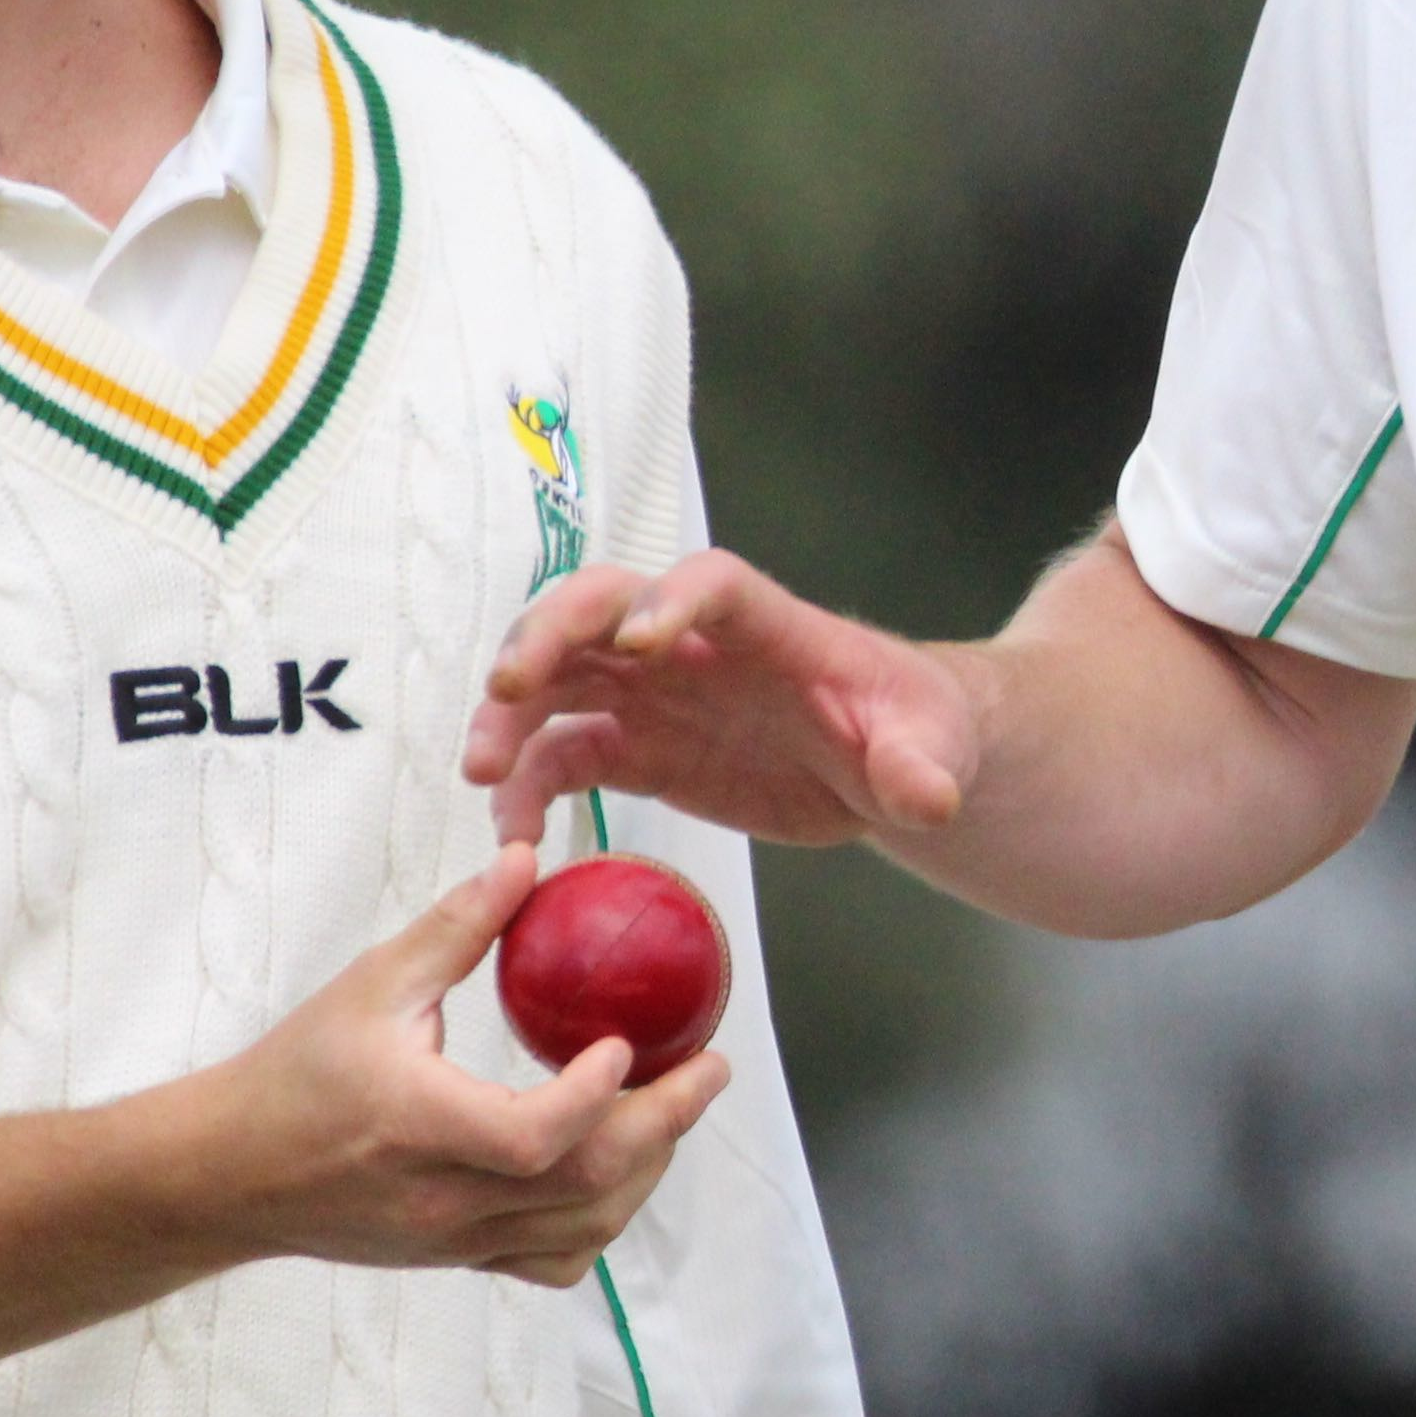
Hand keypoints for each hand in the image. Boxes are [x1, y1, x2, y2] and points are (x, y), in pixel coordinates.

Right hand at [171, 845, 725, 1285]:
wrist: (230, 1173)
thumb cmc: (297, 1073)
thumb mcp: (372, 983)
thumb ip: (458, 926)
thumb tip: (528, 859)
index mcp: (419, 1127)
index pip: (535, 1137)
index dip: (596, 1096)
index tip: (627, 1042)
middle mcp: (444, 1199)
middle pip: (585, 1187)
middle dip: (666, 1126)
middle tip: (709, 1067)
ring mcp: (456, 1240)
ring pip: (585, 1229)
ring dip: (647, 1170)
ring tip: (674, 1107)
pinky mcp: (460, 1259)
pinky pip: (555, 1261)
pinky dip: (603, 1220)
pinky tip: (619, 1167)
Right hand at [463, 551, 981, 849]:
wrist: (878, 761)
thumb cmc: (910, 728)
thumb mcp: (933, 748)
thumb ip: (919, 765)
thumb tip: (928, 797)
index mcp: (767, 626)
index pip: (712, 584)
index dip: (673, 598)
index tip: (641, 639)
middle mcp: (691, 644)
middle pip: (600, 606)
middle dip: (548, 634)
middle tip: (509, 685)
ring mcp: (654, 693)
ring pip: (561, 676)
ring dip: (510, 710)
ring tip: (482, 768)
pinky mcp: (636, 749)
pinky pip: (565, 756)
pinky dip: (528, 786)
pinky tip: (512, 832)